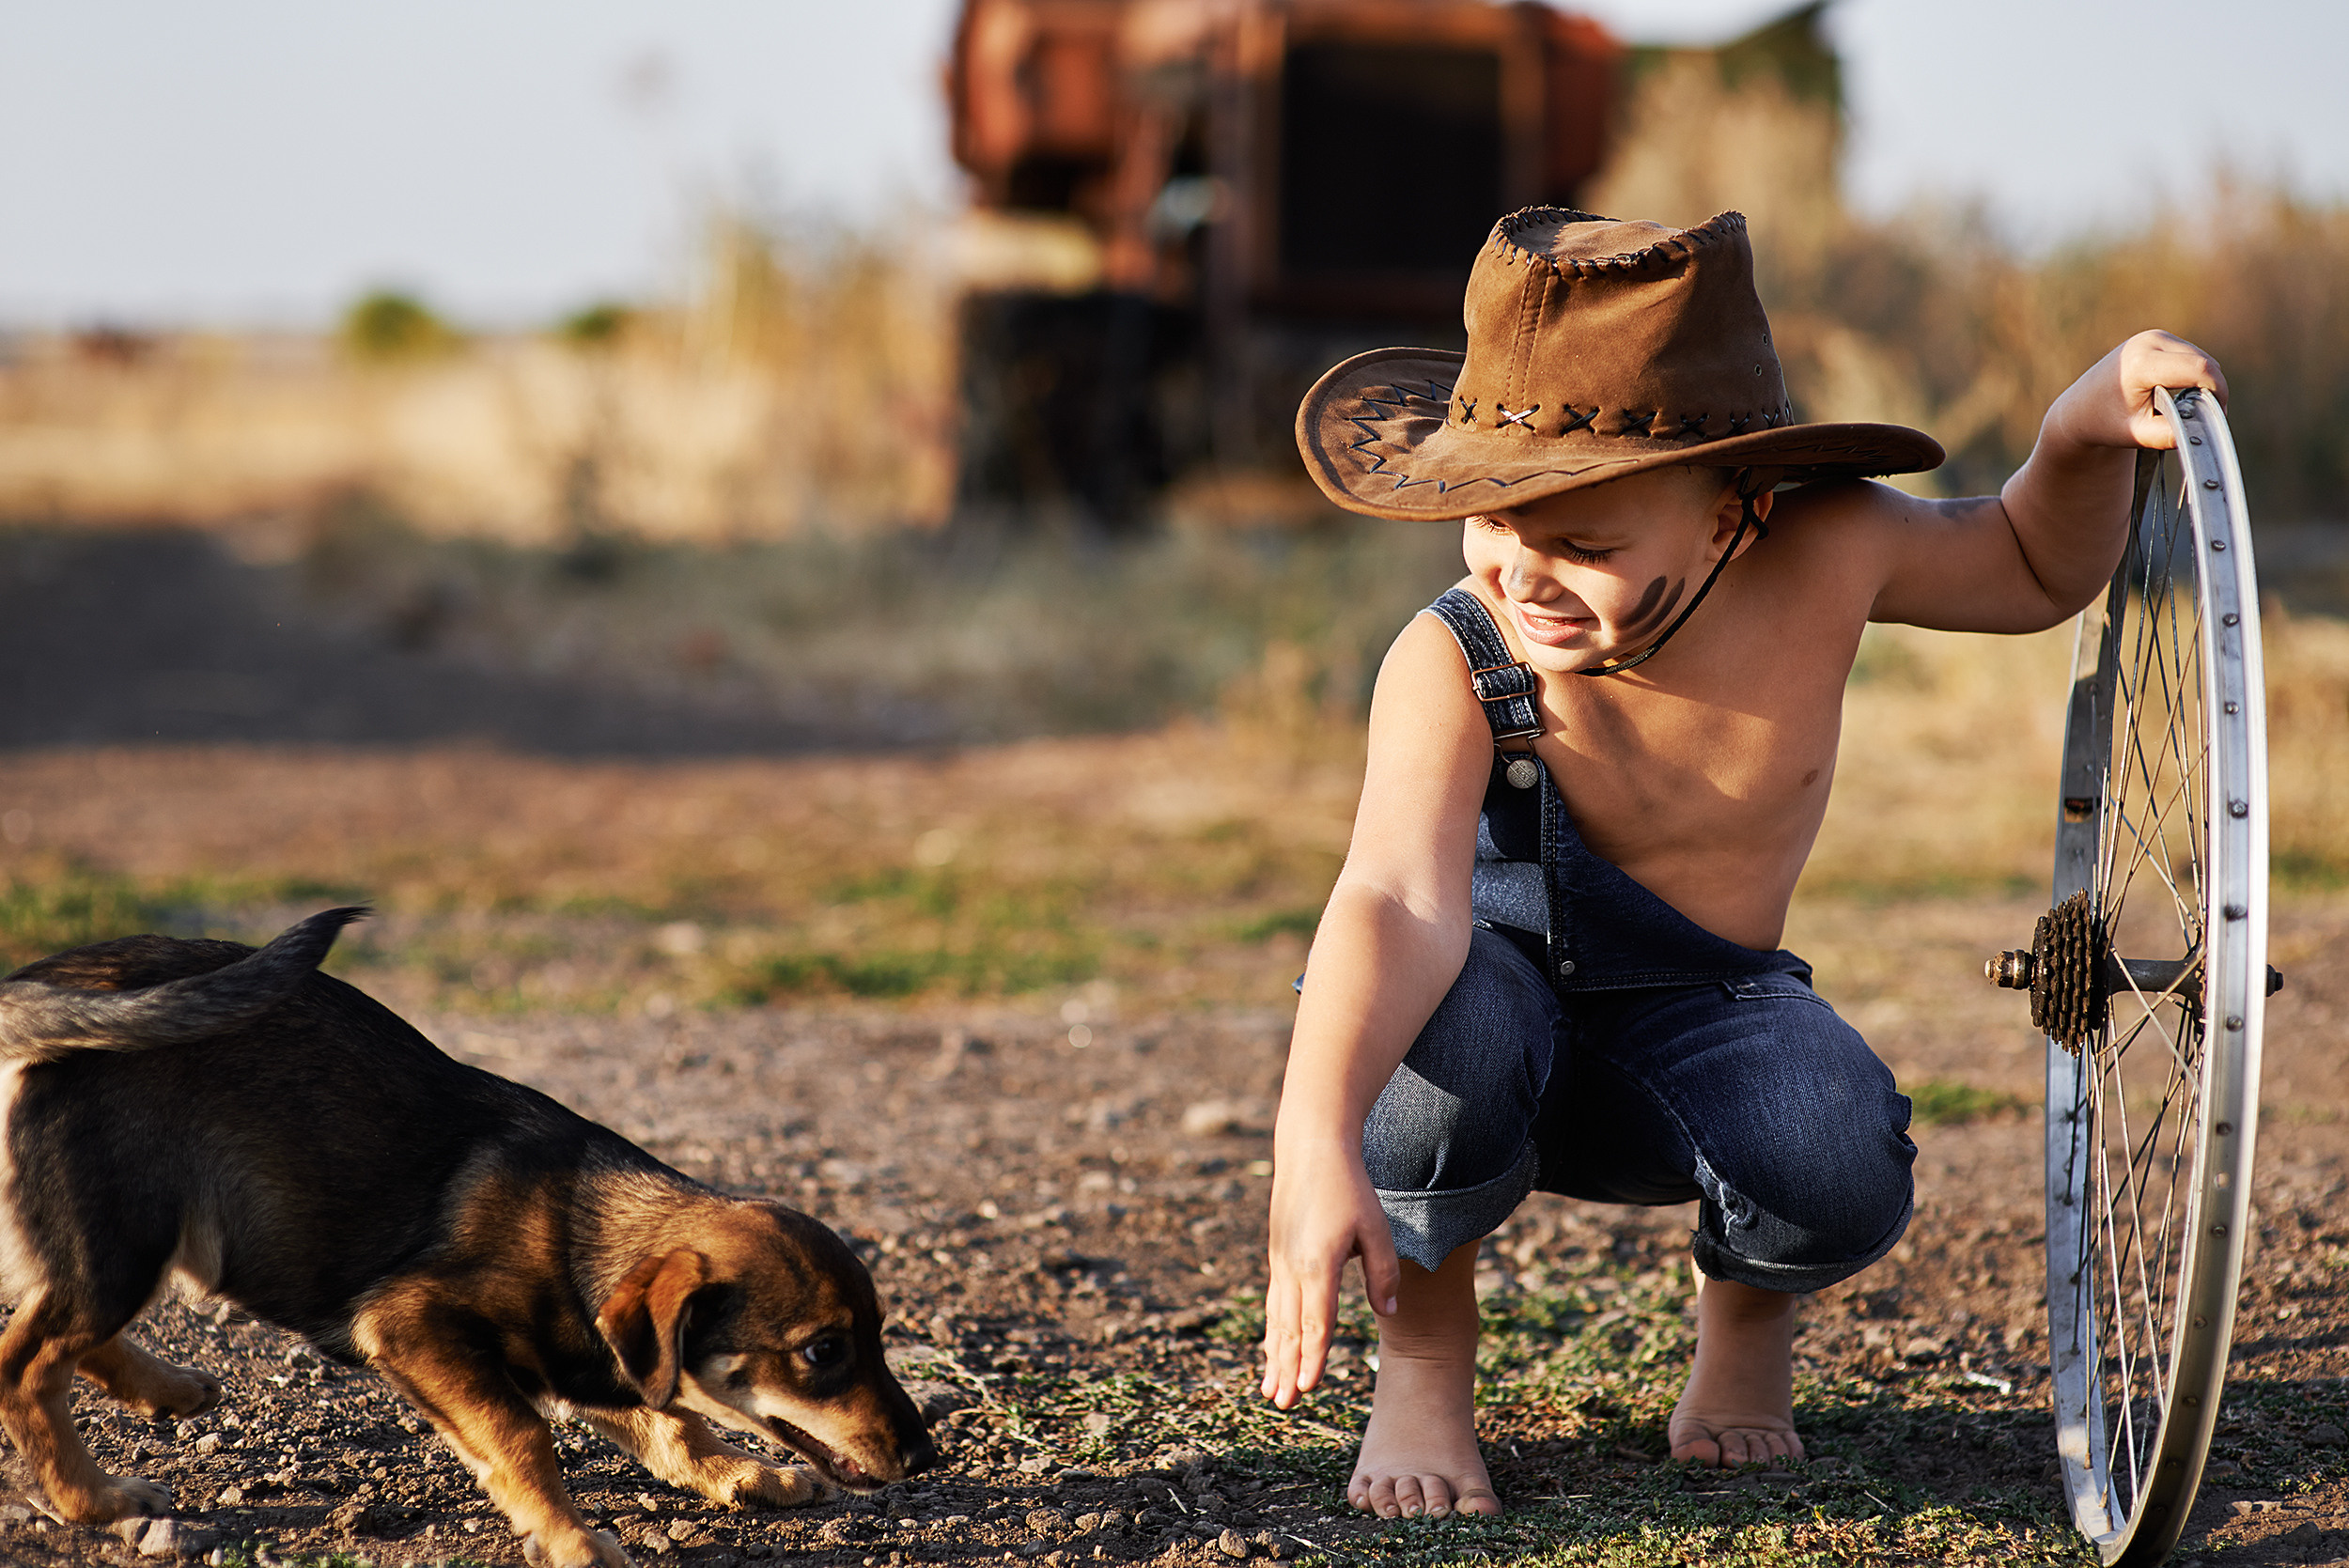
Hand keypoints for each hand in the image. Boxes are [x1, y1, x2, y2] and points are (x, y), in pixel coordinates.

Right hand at [1260, 1141, 1400, 1409]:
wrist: (1310, 1148)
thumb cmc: (1350, 1186)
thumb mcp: (1376, 1227)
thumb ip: (1383, 1272)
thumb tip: (1387, 1312)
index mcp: (1318, 1263)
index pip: (1317, 1322)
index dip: (1313, 1359)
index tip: (1308, 1389)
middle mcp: (1292, 1267)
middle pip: (1290, 1329)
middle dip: (1287, 1369)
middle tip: (1282, 1404)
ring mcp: (1280, 1262)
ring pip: (1277, 1319)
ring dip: (1275, 1356)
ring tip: (1270, 1389)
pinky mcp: (1278, 1255)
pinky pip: (1274, 1303)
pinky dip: (1273, 1331)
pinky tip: (1272, 1347)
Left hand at [2057, 329, 2228, 450]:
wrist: (2080, 408)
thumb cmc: (2106, 423)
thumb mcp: (2138, 435)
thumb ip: (2171, 434)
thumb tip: (2204, 430)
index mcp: (2142, 362)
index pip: (2198, 369)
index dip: (2216, 391)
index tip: (2217, 415)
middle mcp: (2149, 341)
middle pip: (2203, 362)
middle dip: (2210, 389)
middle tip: (2200, 417)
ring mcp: (2154, 336)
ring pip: (2200, 358)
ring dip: (2202, 382)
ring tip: (2183, 407)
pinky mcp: (2158, 338)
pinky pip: (2191, 355)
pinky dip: (2193, 375)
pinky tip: (2176, 394)